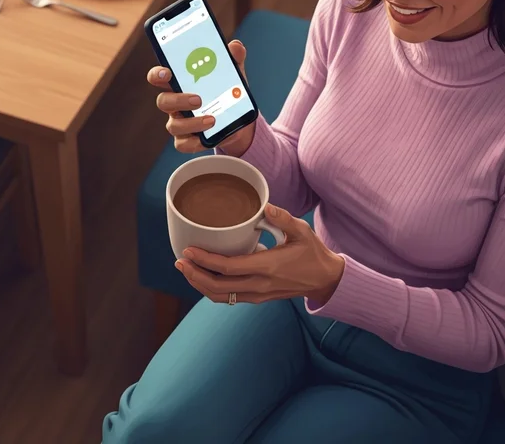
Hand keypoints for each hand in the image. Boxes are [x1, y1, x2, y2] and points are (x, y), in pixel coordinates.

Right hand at [147, 39, 255, 155]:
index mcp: (180, 83)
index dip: (158, 74)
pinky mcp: (187, 140)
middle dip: (178, 100)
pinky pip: (184, 144)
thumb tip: (235, 46)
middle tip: (198, 99)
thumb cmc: (226, 92)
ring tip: (212, 119)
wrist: (238, 121)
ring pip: (173, 126)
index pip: (159, 77)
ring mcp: (179, 123)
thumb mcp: (233, 75)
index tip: (167, 73)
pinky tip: (209, 137)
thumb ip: (233, 60)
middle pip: (163, 101)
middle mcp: (175, 103)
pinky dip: (196, 142)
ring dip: (192, 123)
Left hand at [175, 204, 345, 305]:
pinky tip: (203, 276)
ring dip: (199, 285)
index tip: (188, 251)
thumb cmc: (313, 252)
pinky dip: (212, 289)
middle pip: (217, 287)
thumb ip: (283, 218)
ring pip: (220, 297)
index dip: (205, 261)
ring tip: (186, 269)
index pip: (228, 267)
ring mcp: (257, 295)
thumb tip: (265, 206)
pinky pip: (229, 298)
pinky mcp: (258, 298)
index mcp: (267, 267)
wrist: (325, 279)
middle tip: (179, 261)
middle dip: (194, 275)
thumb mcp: (302, 230)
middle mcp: (259, 285)